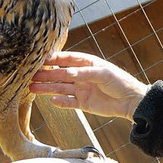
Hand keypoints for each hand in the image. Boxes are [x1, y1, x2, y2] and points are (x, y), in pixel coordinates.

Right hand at [30, 51, 149, 120]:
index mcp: (87, 64)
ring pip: (60, 88)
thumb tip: (67, 73)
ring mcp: (81, 90)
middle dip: (46, 74)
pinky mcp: (83, 103)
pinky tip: (50, 100)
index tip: (41, 59)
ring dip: (47, 88)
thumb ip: (85, 73)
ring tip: (32, 88)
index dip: (54, 59)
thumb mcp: (103, 74)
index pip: (67, 59)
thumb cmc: (119, 82)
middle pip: (60, 74)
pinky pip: (68, 102)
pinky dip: (60, 102)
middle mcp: (82, 76)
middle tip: (31, 75)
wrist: (131, 101)